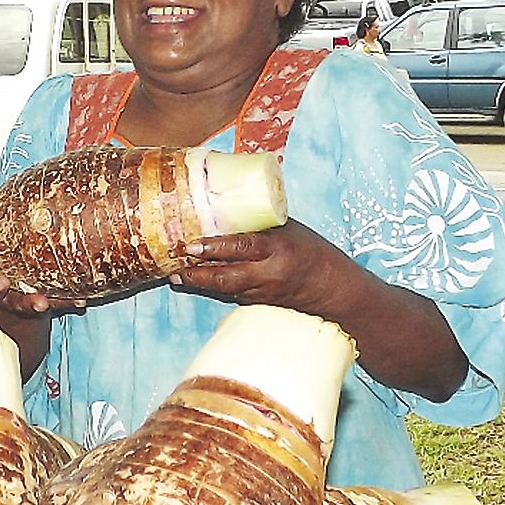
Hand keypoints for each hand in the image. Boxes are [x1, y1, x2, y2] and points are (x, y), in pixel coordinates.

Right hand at [0, 196, 84, 315]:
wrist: (17, 293)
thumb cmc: (0, 261)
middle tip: (3, 282)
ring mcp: (15, 302)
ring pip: (19, 305)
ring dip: (30, 303)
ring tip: (41, 301)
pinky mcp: (37, 305)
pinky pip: (50, 305)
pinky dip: (64, 302)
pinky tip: (78, 301)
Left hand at [168, 220, 357, 313]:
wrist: (331, 287)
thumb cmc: (309, 249)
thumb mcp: (288, 229)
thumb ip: (258, 223)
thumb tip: (224, 202)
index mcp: (278, 248)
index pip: (242, 248)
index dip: (215, 248)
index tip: (193, 245)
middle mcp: (268, 274)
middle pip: (226, 277)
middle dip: (197, 273)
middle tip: (173, 266)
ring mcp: (262, 291)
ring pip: (223, 289)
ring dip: (198, 282)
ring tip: (174, 275)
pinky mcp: (257, 302)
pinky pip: (229, 294)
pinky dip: (210, 287)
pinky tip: (192, 281)